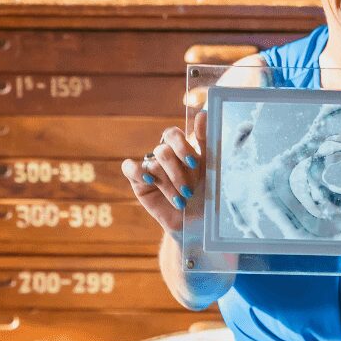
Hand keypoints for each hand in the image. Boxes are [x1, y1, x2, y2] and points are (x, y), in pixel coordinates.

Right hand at [122, 108, 207, 239]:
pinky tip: (150, 180)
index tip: (194, 164)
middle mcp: (164, 157)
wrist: (198, 226)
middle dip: (177, 172)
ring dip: (168, 183)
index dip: (181, 146)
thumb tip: (203, 113)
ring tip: (181, 201)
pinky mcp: (138, 183)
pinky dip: (137, 171)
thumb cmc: (207, 197)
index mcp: (181, 150)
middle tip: (189, 191)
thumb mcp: (211, 170)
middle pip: (163, 150)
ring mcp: (150, 168)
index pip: (173, 135)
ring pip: (153, 164)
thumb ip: (206, 142)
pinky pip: (129, 168)